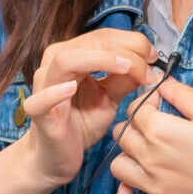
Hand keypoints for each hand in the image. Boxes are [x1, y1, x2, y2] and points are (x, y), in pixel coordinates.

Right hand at [17, 29, 159, 188]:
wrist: (58, 156)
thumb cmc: (81, 122)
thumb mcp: (109, 98)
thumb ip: (124, 80)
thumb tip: (150, 67)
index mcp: (72, 56)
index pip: (102, 37)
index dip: (131, 42)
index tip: (153, 58)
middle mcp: (54, 65)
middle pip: (89, 43)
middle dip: (124, 51)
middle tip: (147, 69)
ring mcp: (44, 88)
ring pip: (65, 60)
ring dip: (99, 60)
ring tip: (125, 69)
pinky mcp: (39, 114)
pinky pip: (41, 100)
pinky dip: (55, 93)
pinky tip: (71, 89)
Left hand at [110, 77, 192, 193]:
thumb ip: (182, 96)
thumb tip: (161, 80)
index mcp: (162, 132)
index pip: (135, 109)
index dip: (147, 100)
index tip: (161, 100)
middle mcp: (151, 159)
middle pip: (122, 134)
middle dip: (134, 124)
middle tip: (156, 124)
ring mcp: (156, 187)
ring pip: (117, 167)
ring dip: (126, 156)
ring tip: (146, 151)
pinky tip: (132, 187)